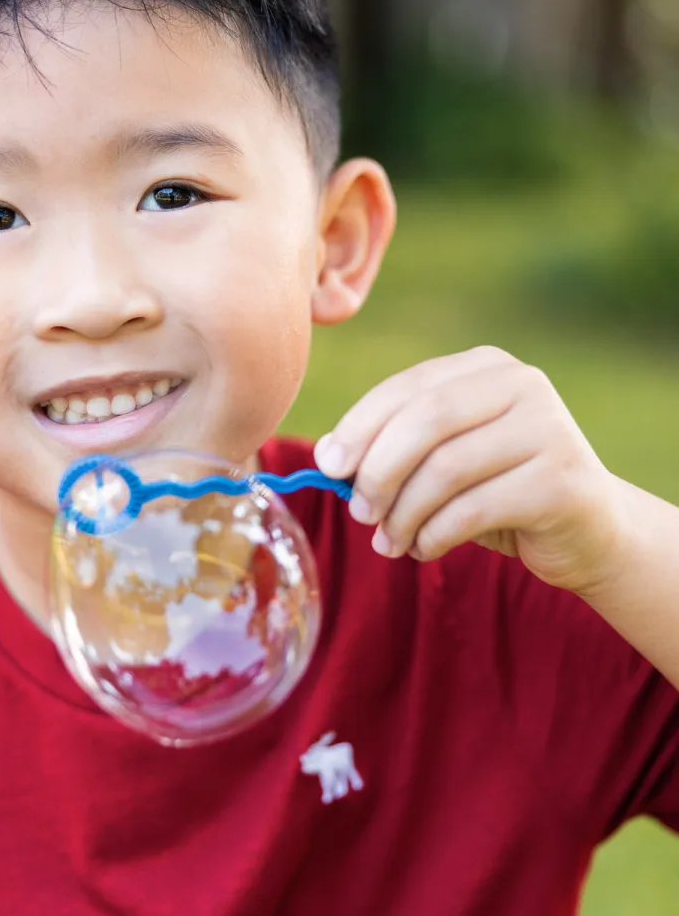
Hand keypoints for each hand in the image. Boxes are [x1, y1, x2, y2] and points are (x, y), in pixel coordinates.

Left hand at [314, 345, 625, 594]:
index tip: (327, 465)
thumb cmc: (498, 491)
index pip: (409, 386)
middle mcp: (523, 385)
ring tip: (388, 542)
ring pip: (447, 469)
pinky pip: (473, 510)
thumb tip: (327, 458)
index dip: (360, 424)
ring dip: (404, 513)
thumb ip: (395, 448)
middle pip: (427, 420)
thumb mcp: (445, 459)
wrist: (587, 531)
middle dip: (379, 470)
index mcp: (487, 367)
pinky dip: (434, 535)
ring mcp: (549, 429)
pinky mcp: (561, 482)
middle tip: (359, 512)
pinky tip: (423, 548)